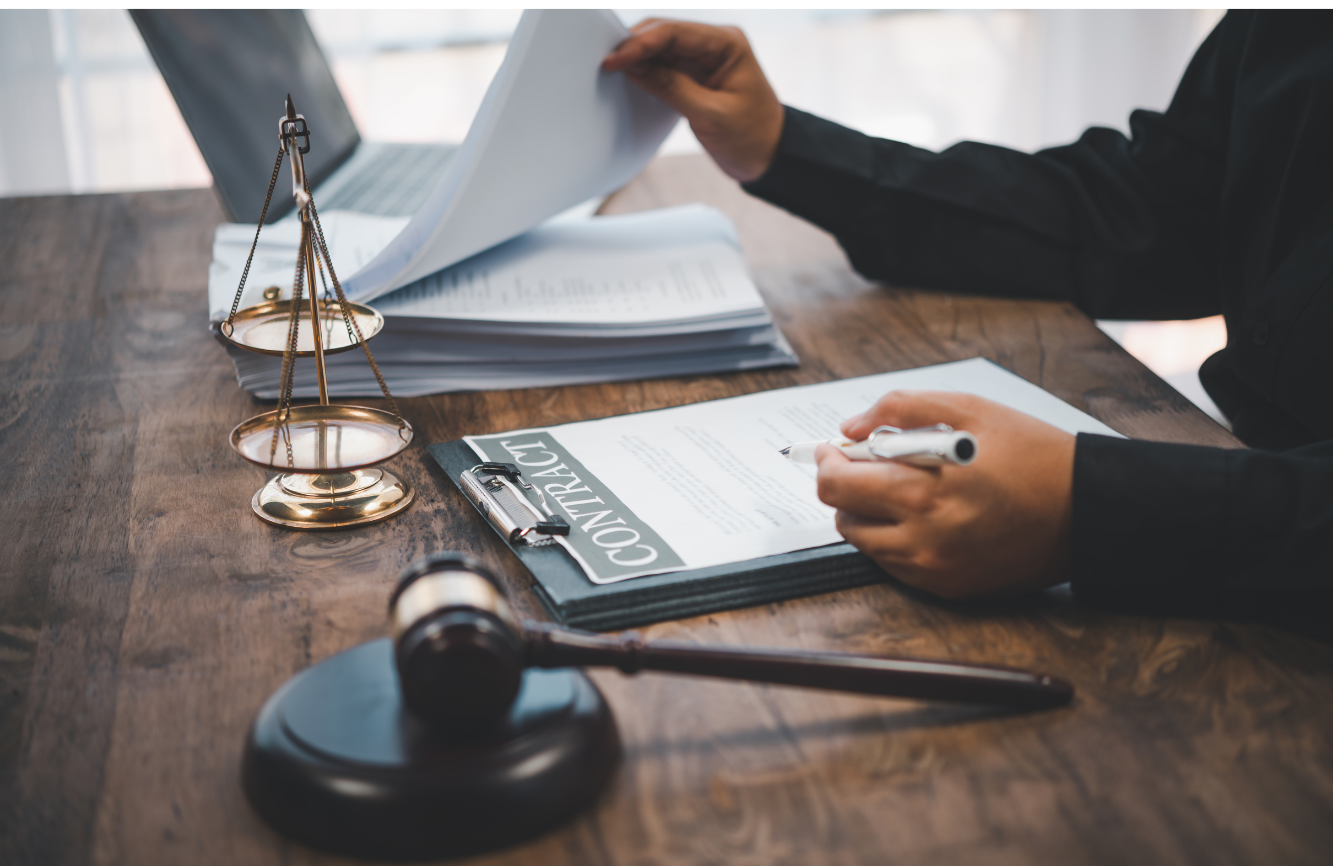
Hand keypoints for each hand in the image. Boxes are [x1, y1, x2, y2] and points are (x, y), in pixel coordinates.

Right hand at [602, 19, 783, 182]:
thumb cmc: (752, 137)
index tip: (614, 60)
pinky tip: (629, 78)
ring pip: (660, 49)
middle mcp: (714, 44)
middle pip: (664, 34)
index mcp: (727, 44)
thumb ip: (672, 87)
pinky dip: (645, 71)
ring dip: (637, 58)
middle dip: (634, 46)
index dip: (640, 43)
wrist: (769, 157)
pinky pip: (664, 66)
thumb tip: (635, 67)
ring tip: (611, 70)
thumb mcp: (711, 114)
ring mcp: (704, 59)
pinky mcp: (695, 76)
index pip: (675, 32)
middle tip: (605, 64)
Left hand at [815, 391, 1076, 599]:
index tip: (833, 449)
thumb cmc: (1034, 455)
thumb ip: (902, 410)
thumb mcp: (972, 410)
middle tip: (860, 464)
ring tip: (898, 489)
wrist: (1089, 510)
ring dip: (866, 514)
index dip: (827, 462)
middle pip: (844, 517)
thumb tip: (851, 427)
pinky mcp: (948, 588)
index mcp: (927, 490)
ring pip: (865, 544)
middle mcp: (925, 537)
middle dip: (843, 486)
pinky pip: (894, 566)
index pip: (841, 485)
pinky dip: (893, 539)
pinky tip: (920, 515)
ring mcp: (935, 568)